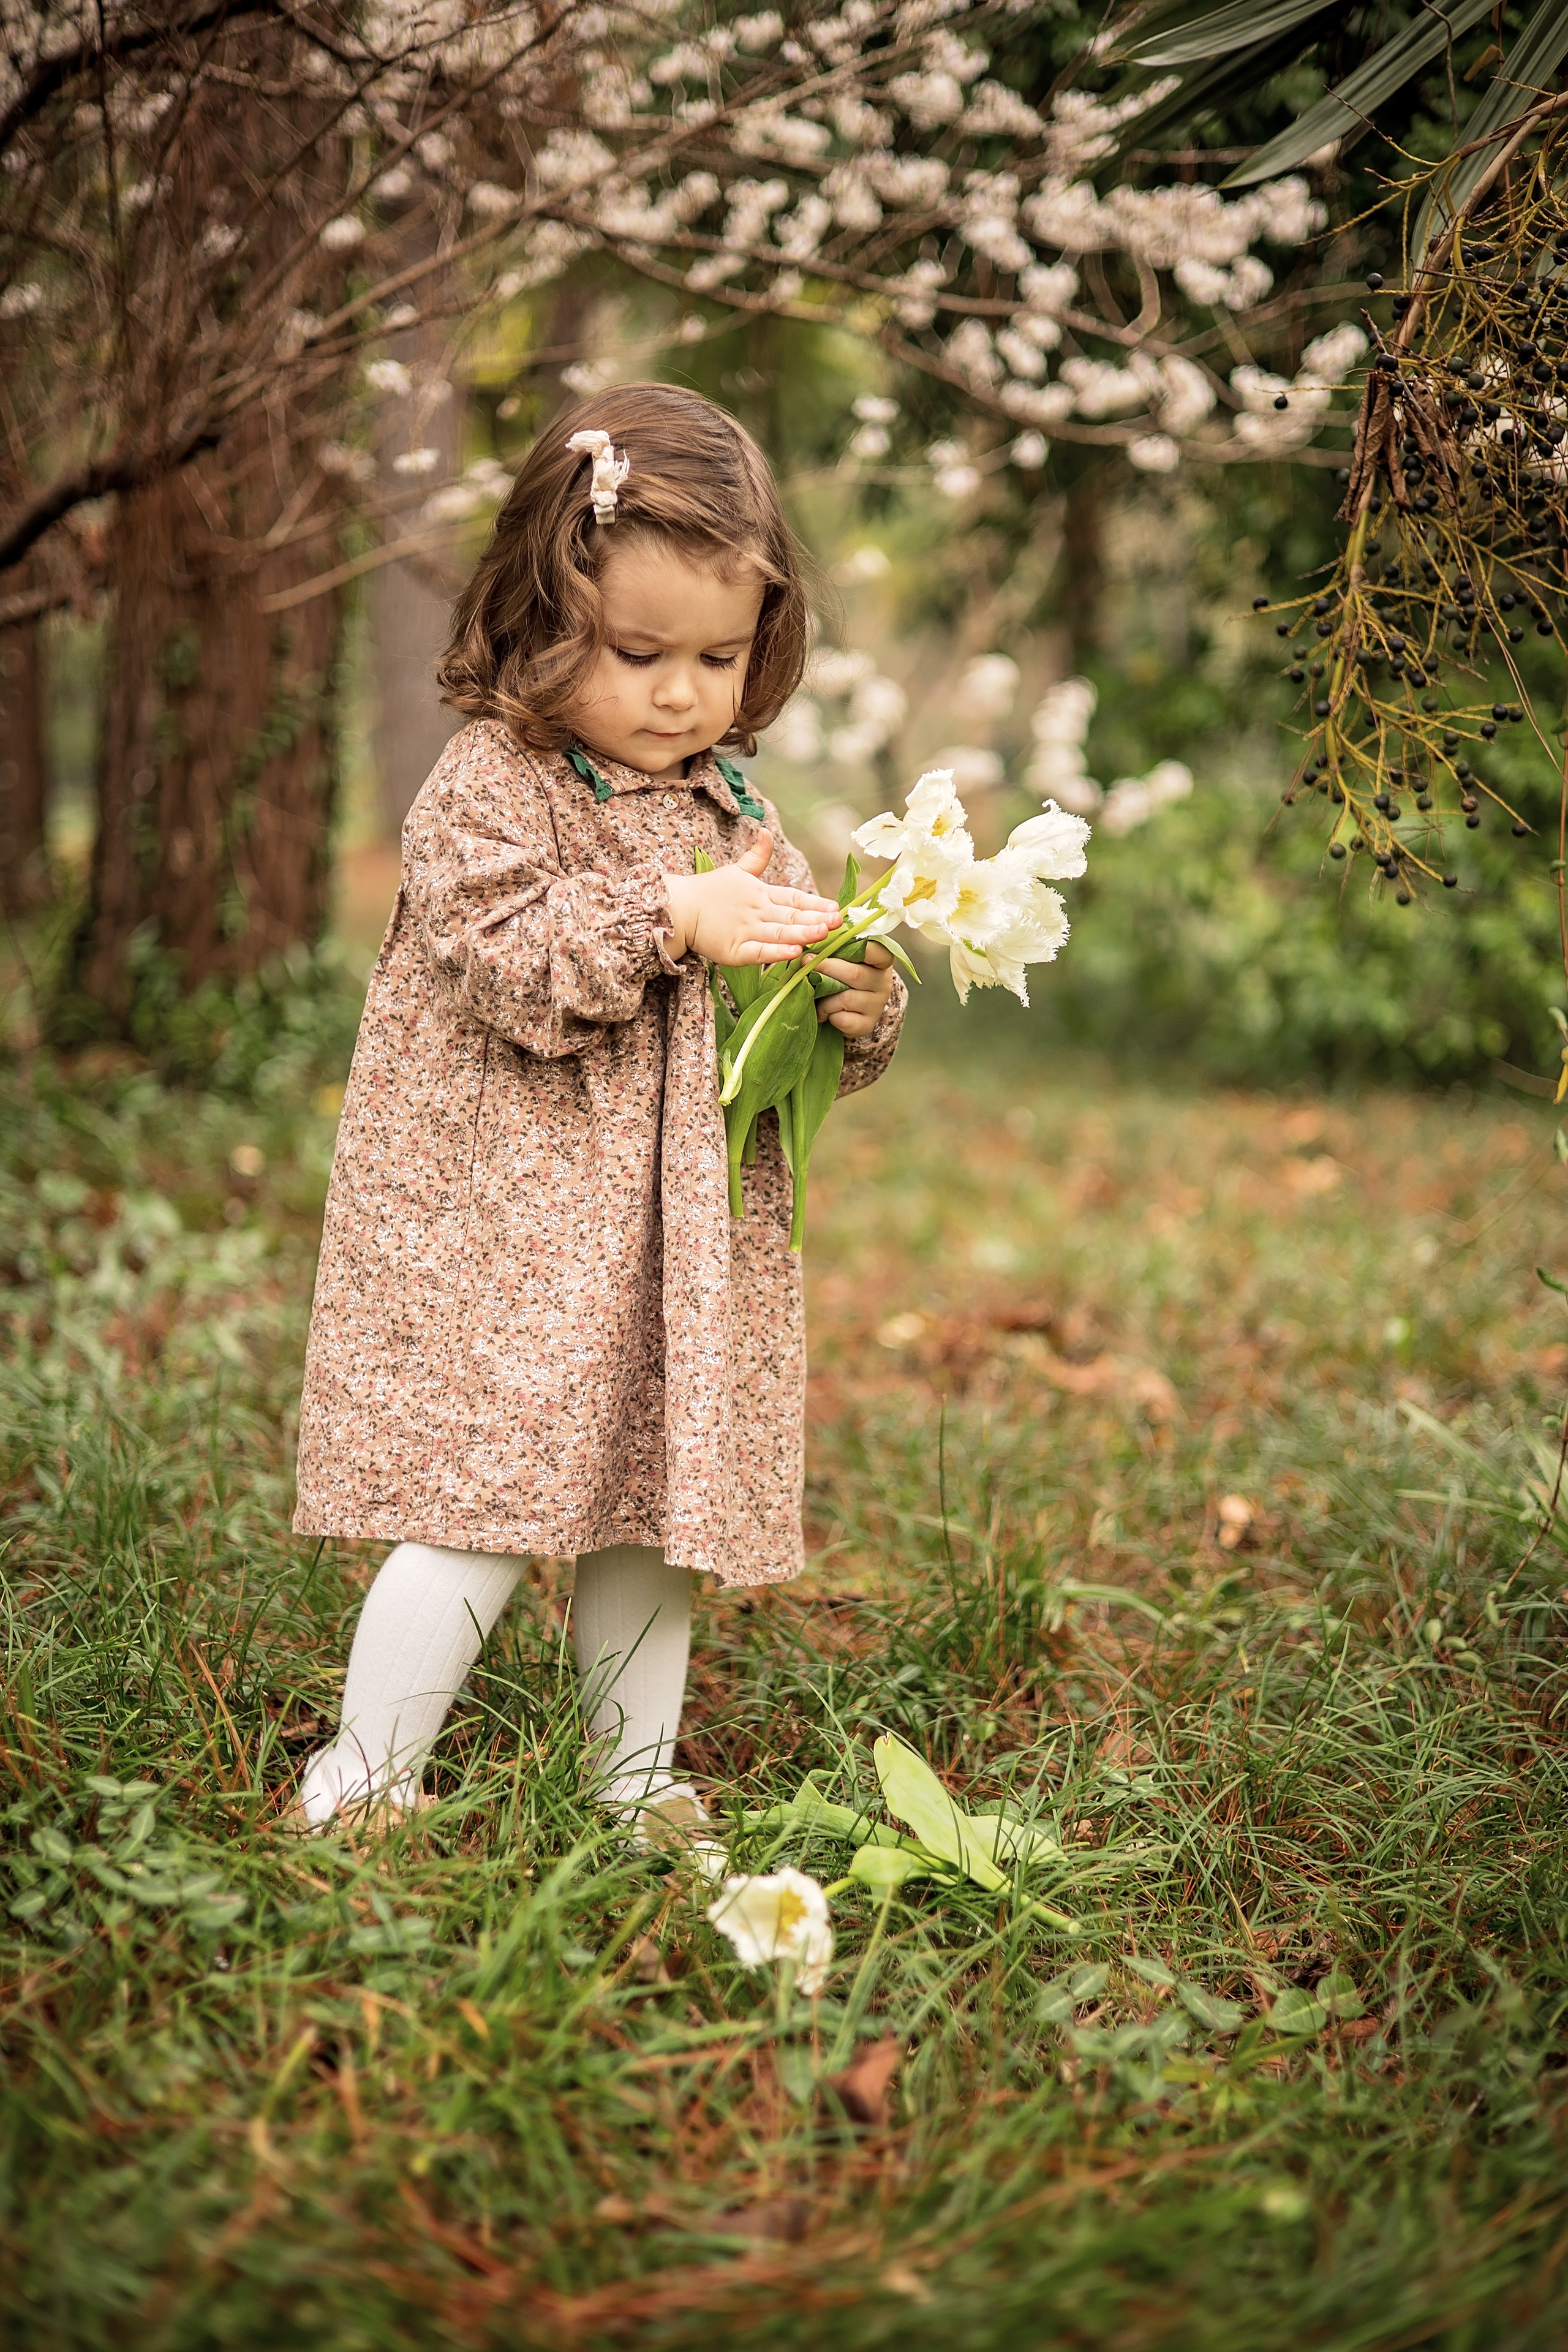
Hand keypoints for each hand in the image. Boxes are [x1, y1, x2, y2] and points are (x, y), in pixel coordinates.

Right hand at [663, 835, 838, 965]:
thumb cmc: (708, 891)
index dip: (816, 903)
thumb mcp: (736, 870)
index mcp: (761, 894)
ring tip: (823, 934)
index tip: (837, 908)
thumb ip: (757, 856)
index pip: (794, 899)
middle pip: (792, 916)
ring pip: (779, 933)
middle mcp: (757, 912)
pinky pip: (758, 953)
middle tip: (840, 922)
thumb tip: (766, 831)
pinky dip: (776, 953)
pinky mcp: (733, 951)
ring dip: (802, 933)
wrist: (677, 908)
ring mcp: (746, 931)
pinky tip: (793, 953)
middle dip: (817, 919)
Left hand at [815, 939, 895, 1036]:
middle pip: (854, 974)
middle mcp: (882, 982)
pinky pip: (844, 1020)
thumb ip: (837, 948)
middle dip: (826, 967)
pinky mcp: (867, 1025)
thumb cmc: (843, 977)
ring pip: (846, 999)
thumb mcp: (845, 959)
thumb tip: (811, 938)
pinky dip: (829, 1016)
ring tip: (813, 996)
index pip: (877, 951)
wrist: (851, 1011)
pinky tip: (825, 1014)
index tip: (832, 942)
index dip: (857, 946)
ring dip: (824, 998)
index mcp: (881, 962)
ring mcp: (876, 1005)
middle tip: (805, 962)